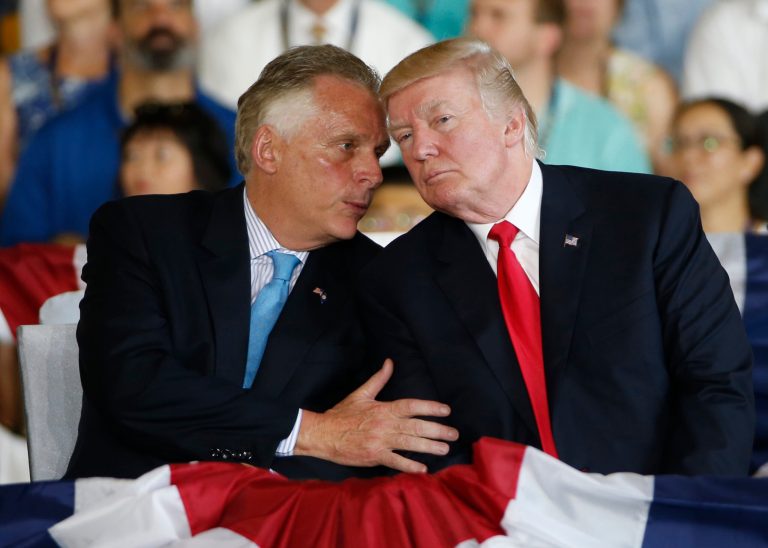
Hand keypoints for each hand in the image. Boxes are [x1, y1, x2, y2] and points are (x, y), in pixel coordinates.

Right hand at [295, 359, 457, 472]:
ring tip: (444, 449)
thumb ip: (378, 379)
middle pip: (415, 425)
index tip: (446, 410)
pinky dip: (409, 465)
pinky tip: (423, 469)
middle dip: (437, 429)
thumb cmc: (342, 414)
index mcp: (383, 408)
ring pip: (409, 443)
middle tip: (454, 434)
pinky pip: (395, 461)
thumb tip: (389, 362)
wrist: (323, 434)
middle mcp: (384, 424)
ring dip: (429, 446)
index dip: (430, 407)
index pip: (411, 405)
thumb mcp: (361, 393)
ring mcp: (380, 441)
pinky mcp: (374, 456)